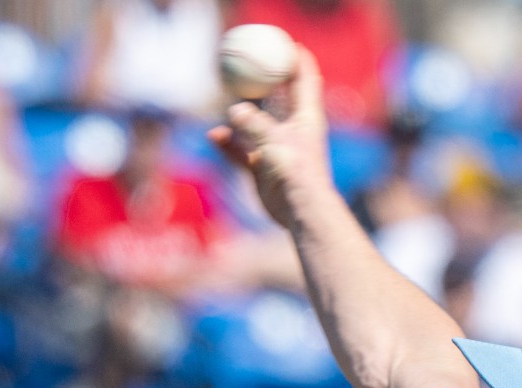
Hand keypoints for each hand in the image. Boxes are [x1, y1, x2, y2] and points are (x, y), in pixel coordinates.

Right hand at [207, 48, 334, 228]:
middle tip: (245, 61)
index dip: (296, 59)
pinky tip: (215, 136)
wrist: (300, 210)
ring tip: (226, 96)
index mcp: (306, 117)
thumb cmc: (296, 173)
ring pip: (255, 122)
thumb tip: (233, 110)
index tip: (285, 42)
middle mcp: (292, 130)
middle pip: (278, 96)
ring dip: (241, 112)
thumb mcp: (274, 142)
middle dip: (265, 79)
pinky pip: (240, 149)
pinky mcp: (262, 167)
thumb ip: (253, 125)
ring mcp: (276, 148)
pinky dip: (228, 143)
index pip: (304, 80)